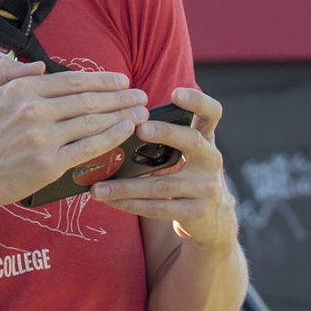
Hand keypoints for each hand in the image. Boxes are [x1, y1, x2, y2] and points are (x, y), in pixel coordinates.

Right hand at [0, 58, 147, 215]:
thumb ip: (9, 72)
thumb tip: (40, 65)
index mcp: (21, 90)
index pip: (71, 81)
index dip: (101, 80)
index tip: (120, 80)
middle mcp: (35, 110)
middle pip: (88, 99)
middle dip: (119, 96)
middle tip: (140, 94)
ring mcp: (43, 138)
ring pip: (92, 121)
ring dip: (121, 115)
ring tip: (140, 112)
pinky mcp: (49, 164)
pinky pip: (88, 148)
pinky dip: (110, 138)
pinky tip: (125, 131)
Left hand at [90, 86, 237, 254]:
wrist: (212, 217)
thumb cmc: (186, 174)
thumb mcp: (185, 151)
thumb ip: (164, 135)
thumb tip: (115, 123)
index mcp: (206, 138)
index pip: (211, 112)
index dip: (197, 101)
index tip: (176, 93)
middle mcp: (211, 159)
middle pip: (191, 141)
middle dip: (165, 133)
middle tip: (138, 129)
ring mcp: (206, 188)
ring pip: (161, 184)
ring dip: (126, 186)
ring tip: (98, 186)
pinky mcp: (197, 213)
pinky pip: (158, 208)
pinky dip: (130, 204)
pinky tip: (110, 201)